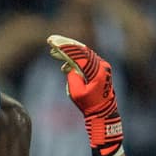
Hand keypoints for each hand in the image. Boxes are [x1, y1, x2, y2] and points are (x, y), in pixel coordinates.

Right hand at [47, 34, 122, 155]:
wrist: (103, 114)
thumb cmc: (90, 106)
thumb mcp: (77, 93)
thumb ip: (72, 77)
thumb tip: (70, 67)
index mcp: (96, 71)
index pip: (79, 54)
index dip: (64, 47)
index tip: (53, 41)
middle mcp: (101, 66)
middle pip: (81, 50)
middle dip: (66, 44)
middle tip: (52, 40)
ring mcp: (101, 67)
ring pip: (83, 53)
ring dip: (68, 52)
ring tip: (54, 51)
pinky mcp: (99, 70)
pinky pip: (85, 60)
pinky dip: (74, 60)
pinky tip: (64, 66)